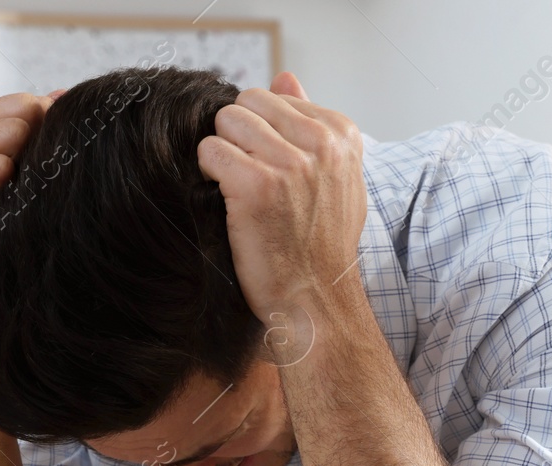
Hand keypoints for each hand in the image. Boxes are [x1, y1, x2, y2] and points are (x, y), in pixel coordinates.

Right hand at [0, 91, 59, 288]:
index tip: (24, 173)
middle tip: (14, 187)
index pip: (23, 102)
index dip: (40, 136)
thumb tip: (64, 95)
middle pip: (22, 111)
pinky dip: (6, 187)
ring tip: (3, 197)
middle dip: (31, 149)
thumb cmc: (1, 222)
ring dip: (20, 172)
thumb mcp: (18, 166)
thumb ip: (35, 126)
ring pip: (13, 133)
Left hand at [196, 72, 366, 325]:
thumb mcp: (334, 178)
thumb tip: (285, 77)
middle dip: (239, 136)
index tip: (275, 171)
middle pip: (248, 103)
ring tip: (239, 190)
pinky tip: (227, 202)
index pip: (276, 97)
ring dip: (224, 155)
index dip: (264, 133)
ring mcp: (290, 165)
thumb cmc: (321, 245)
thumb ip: (310, 124)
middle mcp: (322, 145)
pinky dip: (209, 175)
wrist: (317, 301)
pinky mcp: (256, 187)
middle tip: (249, 177)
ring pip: (226, 122)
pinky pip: (209, 151)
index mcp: (342, 135)